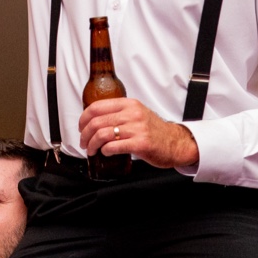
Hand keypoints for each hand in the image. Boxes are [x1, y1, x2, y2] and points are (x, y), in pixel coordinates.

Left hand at [78, 97, 198, 169]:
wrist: (175, 143)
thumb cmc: (154, 131)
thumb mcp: (137, 114)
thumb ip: (119, 113)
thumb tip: (94, 120)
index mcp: (129, 104)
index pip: (97, 107)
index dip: (83, 119)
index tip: (81, 128)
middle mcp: (132, 114)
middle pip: (96, 122)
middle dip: (85, 135)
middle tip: (84, 143)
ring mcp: (137, 128)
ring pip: (102, 134)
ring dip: (92, 145)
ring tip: (91, 150)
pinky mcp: (141, 143)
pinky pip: (113, 146)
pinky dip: (105, 151)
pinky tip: (105, 153)